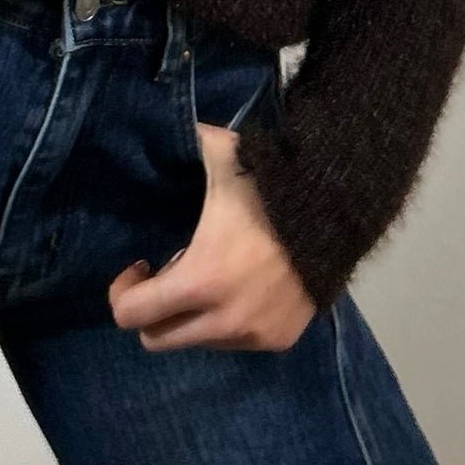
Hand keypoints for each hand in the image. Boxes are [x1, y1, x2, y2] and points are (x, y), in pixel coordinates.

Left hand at [109, 117, 317, 352]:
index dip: (123, 291)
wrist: (341, 213)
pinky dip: (228, 320)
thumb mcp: (222, 159)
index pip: (131, 315)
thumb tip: (160, 123)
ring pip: (198, 341)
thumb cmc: (271, 188)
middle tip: (168, 275)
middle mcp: (224, 320)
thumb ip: (183, 144)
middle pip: (157, 340)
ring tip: (212, 275)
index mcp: (200, 280)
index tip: (139, 266)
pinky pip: (235, 341)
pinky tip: (242, 286)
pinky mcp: (279, 339)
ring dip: (193, 315)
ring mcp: (253, 335)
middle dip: (152, 311)